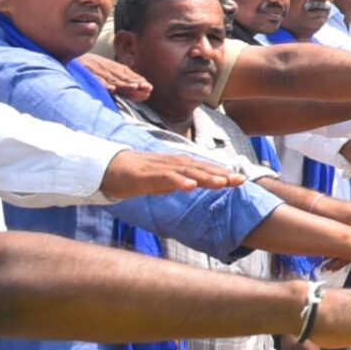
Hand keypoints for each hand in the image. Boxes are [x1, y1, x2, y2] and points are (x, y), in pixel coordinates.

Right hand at [79, 53, 150, 100]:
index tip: (149, 88)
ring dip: (124, 84)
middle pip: (123, 77)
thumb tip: (140, 89)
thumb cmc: (87, 66)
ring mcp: (96, 71)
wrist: (67, 56)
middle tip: (146, 88)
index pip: (128, 75)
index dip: (138, 81)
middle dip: (135, 82)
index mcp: (111, 68)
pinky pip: (95, 80)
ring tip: (134, 87)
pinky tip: (110, 89)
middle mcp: (106, 69)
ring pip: (112, 79)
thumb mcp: (104, 70)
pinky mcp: (85, 73)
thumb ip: (120, 80)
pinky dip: (103, 85)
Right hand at [100, 147, 245, 198]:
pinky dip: (179, 181)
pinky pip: (165, 178)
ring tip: (223, 183)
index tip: (242, 180)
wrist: (109, 169)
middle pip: (201, 168)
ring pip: (187, 171)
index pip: (204, 169)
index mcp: (178, 165)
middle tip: (241, 180)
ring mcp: (160, 168)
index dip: (222, 174)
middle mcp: (173, 163)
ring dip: (206, 177)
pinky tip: (190, 186)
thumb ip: (177, 182)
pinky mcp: (147, 175)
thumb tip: (192, 185)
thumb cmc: (137, 175)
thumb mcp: (163, 182)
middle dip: (222, 174)